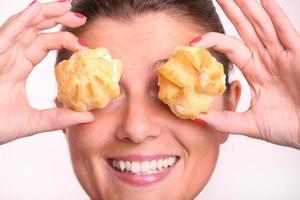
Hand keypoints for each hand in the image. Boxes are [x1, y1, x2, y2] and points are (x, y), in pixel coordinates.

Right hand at [0, 1, 93, 144]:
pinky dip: (22, 20)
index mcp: (17, 68)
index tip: (85, 43)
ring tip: (66, 5)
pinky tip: (37, 8)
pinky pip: (6, 33)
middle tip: (80, 16)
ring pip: (23, 26)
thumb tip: (89, 117)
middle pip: (35, 30)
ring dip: (44, 13)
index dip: (64, 39)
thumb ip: (59, 118)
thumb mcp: (33, 121)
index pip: (43, 44)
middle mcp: (8, 57)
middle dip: (57, 19)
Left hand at [192, 0, 299, 148]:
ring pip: (263, 26)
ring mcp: (284, 56)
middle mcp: (268, 60)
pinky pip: (287, 33)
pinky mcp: (299, 57)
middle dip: (232, 11)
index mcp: (256, 71)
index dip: (213, 42)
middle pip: (246, 29)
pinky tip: (264, 2)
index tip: (193, 42)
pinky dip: (276, 18)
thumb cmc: (289, 127)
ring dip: (250, 8)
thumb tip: (196, 117)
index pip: (231, 48)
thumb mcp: (250, 124)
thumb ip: (224, 120)